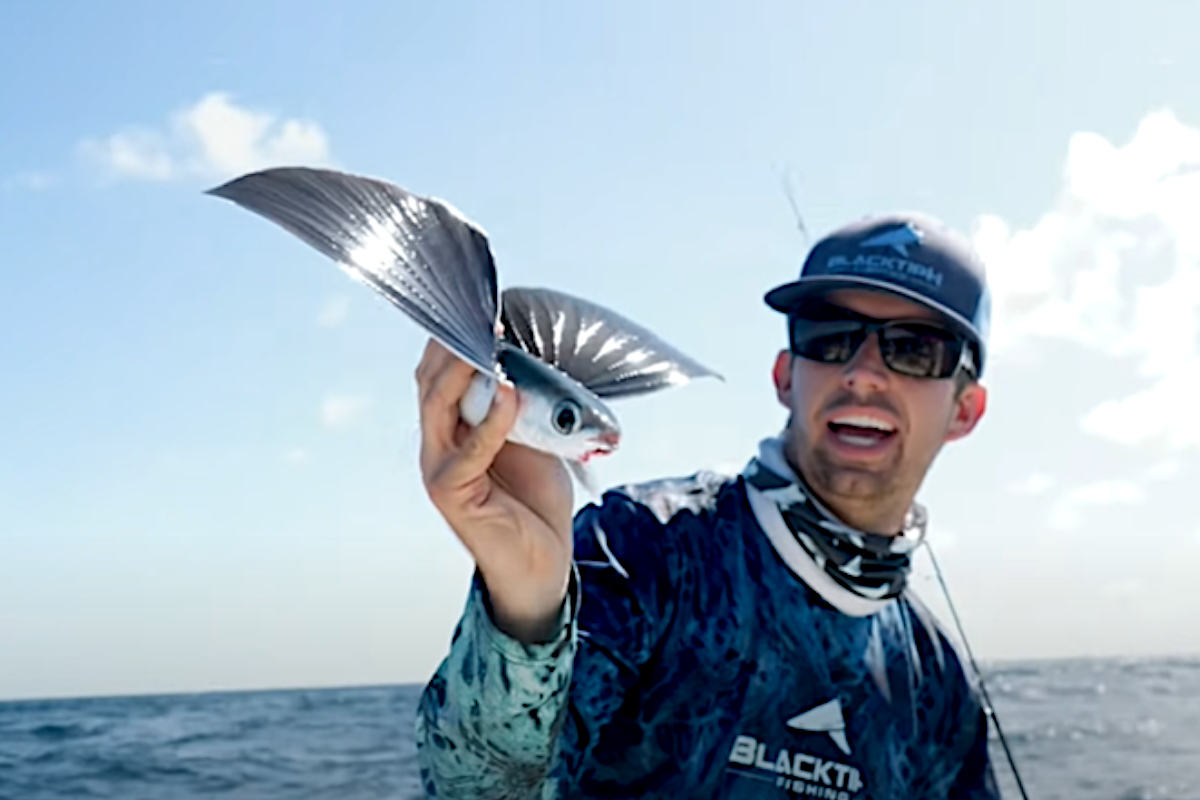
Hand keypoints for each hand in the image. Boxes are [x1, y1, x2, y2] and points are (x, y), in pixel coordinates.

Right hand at [416, 339, 574, 642]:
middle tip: (485, 312)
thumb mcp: (530, 437)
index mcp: (452, 426)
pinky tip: (507, 393)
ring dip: (464, 369)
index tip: (479, 303)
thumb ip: (521, 402)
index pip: (437, 371)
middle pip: (430, 380)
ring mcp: (440, 468)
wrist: (541, 564)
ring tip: (490, 340)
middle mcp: (437, 443)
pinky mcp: (453, 493)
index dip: (451, 337)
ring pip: (437, 405)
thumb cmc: (534, 500)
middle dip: (454, 343)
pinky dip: (490, 419)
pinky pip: (469, 449)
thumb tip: (530, 355)